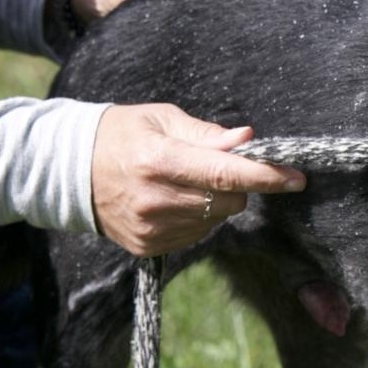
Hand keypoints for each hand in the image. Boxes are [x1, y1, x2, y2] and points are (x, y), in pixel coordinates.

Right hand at [90, 104, 303, 255]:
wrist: (70, 171)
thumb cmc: (122, 135)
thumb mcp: (161, 119)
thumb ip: (207, 134)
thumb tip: (248, 140)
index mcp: (159, 160)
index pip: (226, 173)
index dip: (266, 177)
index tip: (296, 177)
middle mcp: (156, 200)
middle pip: (228, 200)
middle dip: (238, 184)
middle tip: (220, 166)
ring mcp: (152, 229)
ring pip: (216, 220)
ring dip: (216, 202)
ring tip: (185, 182)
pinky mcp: (149, 248)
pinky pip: (196, 235)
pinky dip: (197, 218)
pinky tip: (173, 201)